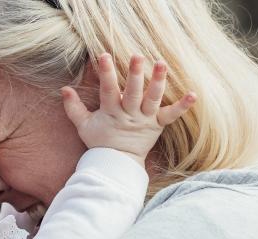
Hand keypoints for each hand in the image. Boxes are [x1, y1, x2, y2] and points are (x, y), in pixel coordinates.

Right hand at [62, 53, 195, 165]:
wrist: (117, 164)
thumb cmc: (100, 142)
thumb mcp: (83, 126)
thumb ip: (73, 107)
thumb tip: (64, 89)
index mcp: (111, 112)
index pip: (108, 90)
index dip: (106, 73)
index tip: (104, 56)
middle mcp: (129, 114)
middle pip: (133, 93)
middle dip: (135, 75)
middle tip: (137, 56)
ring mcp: (145, 120)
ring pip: (152, 99)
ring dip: (158, 82)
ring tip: (161, 64)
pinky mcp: (157, 125)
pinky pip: (171, 116)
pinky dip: (183, 106)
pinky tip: (193, 95)